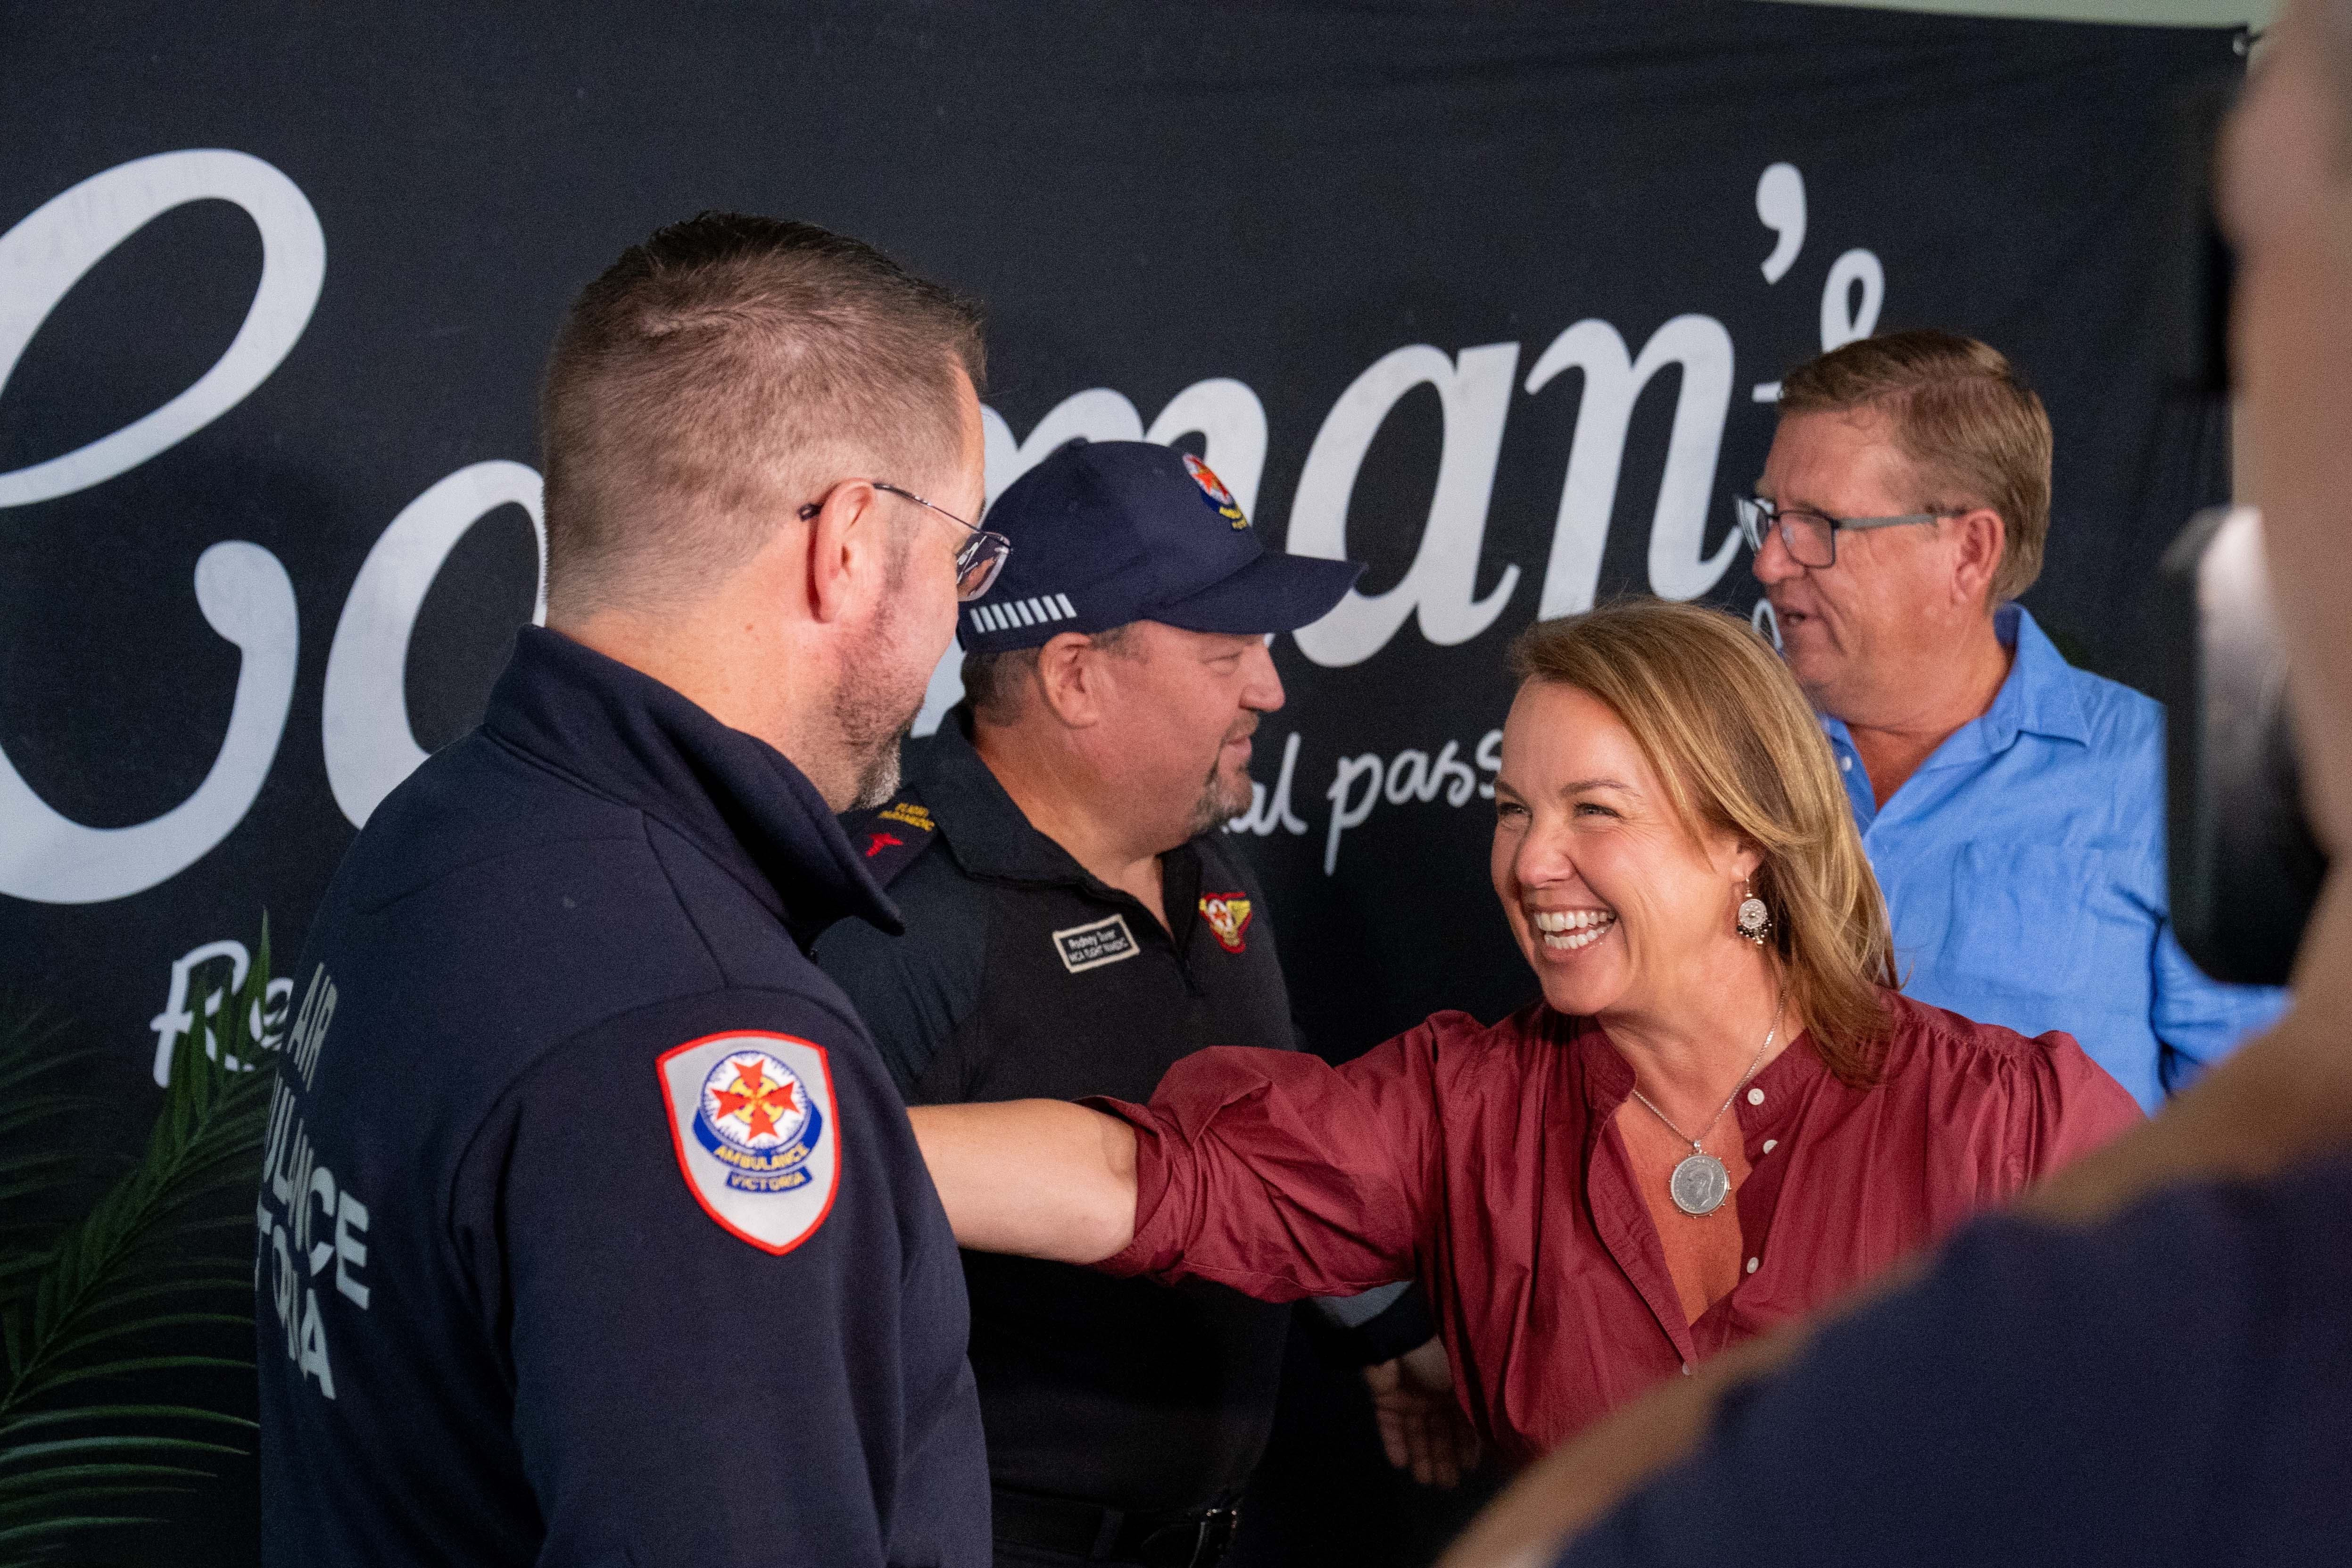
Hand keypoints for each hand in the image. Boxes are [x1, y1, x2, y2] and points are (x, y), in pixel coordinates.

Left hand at [1363, 1335, 1481, 1487]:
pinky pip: (1389, 1426)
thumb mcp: (1461, 1386)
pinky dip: (1394, 1444)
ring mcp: (1408, 1399)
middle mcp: (1433, 1396)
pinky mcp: (1385, 1400)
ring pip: (1415, 1433)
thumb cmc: (1435, 1360)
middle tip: (1446, 1485)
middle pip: (1439, 1433)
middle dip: (1443, 1458)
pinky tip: (1400, 1463)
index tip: (1467, 1469)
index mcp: (1454, 1390)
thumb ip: (1470, 1412)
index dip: (1465, 1447)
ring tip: (1425, 1480)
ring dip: (1420, 1457)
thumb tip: (1488, 1438)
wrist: (1396, 1336)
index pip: (1462, 1425)